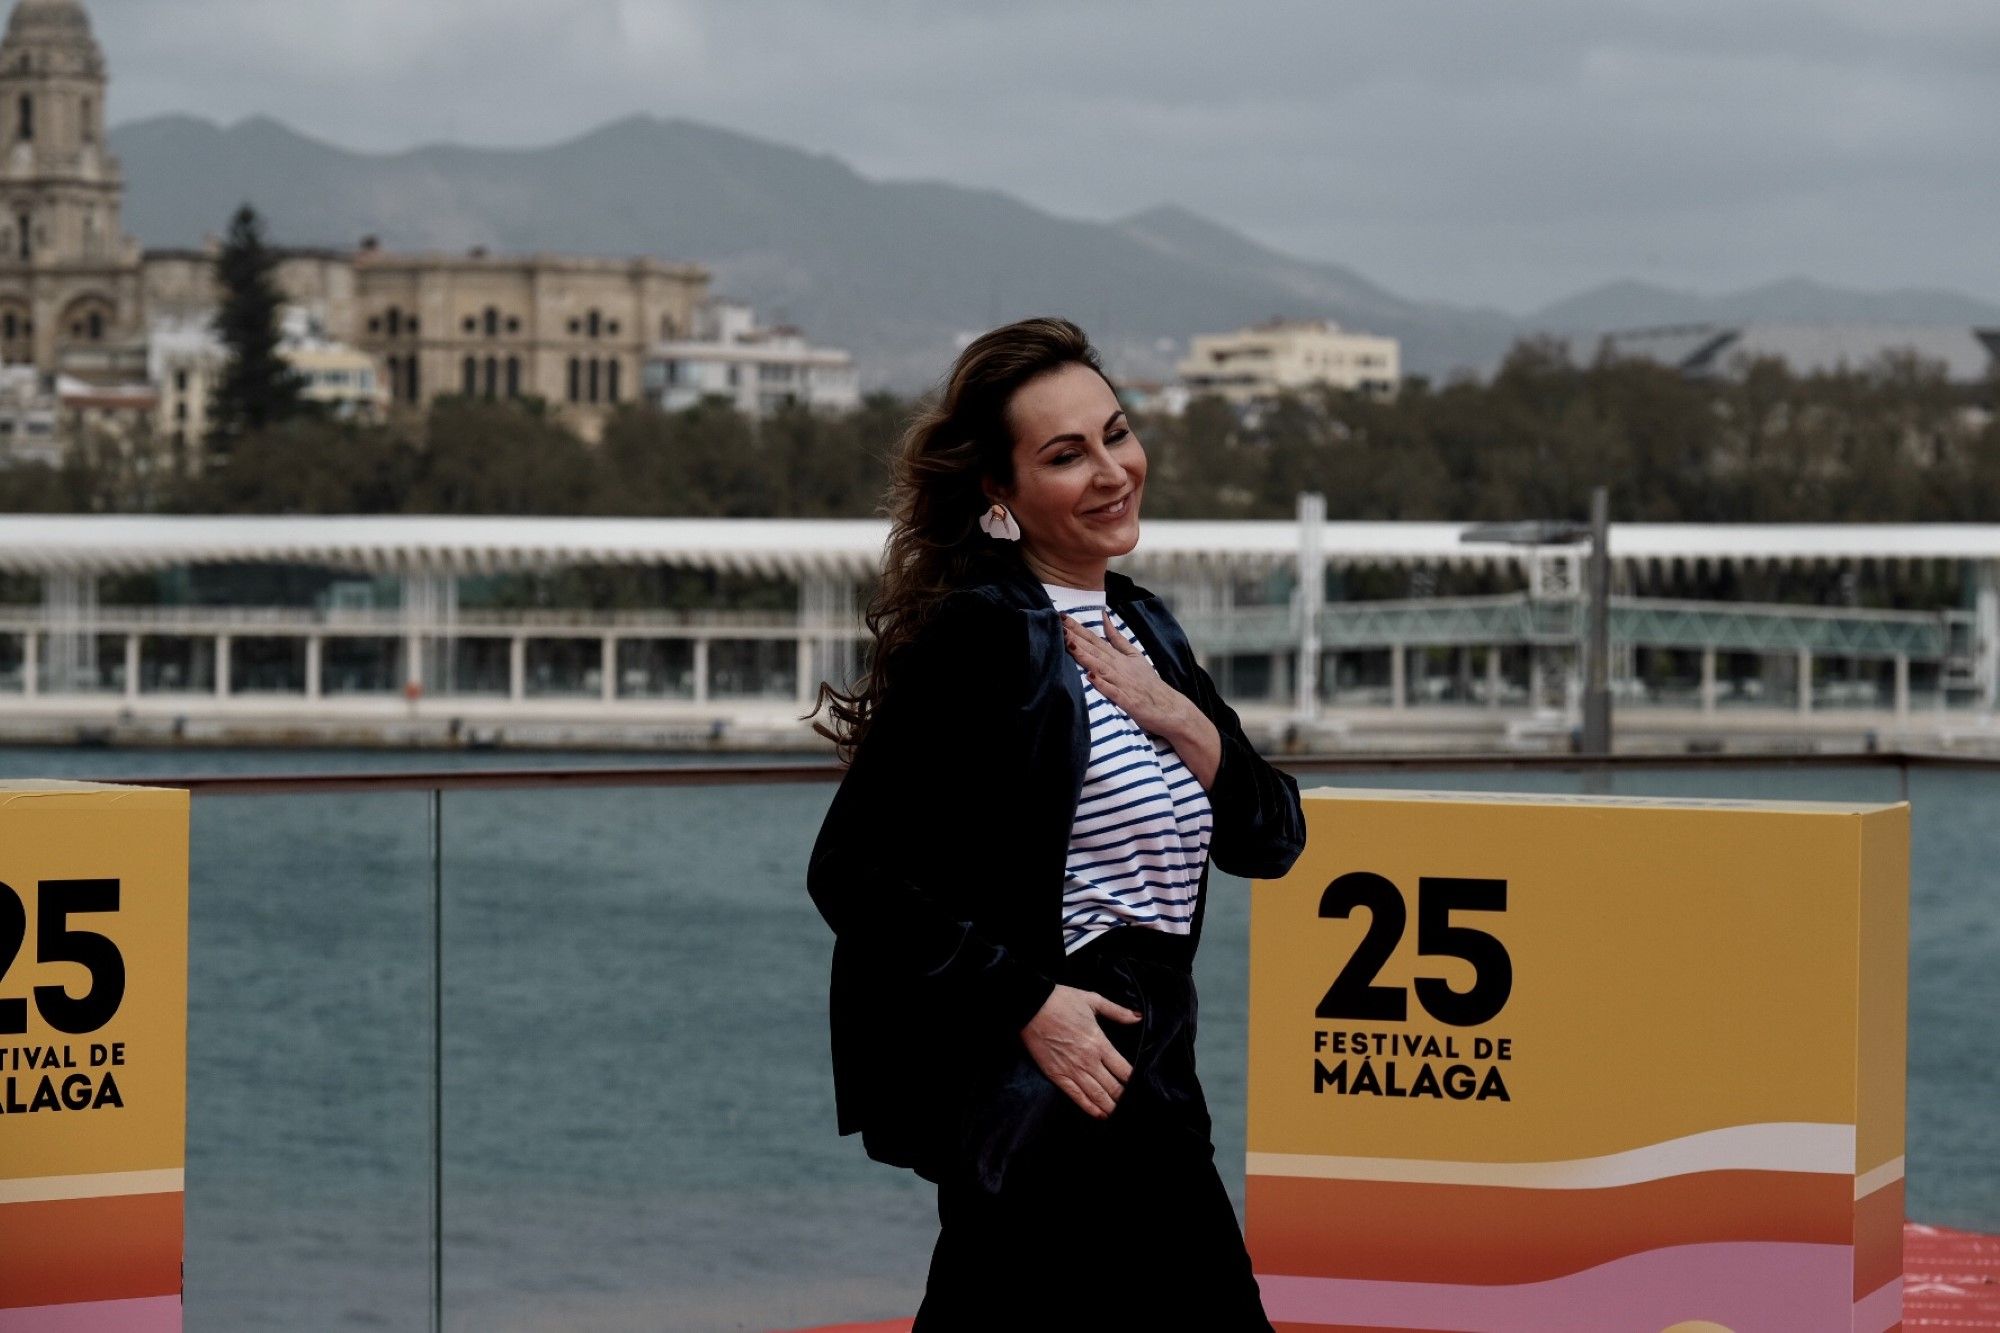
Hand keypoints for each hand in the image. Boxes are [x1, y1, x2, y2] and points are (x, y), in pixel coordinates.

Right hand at [1019, 984, 1141, 1119]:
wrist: (1030, 1007)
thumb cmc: (1061, 1001)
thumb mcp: (1093, 1000)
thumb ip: (1117, 1011)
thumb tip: (1138, 1017)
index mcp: (1099, 1043)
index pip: (1124, 1070)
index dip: (1133, 1081)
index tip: (1139, 1086)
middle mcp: (1088, 1061)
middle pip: (1113, 1087)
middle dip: (1123, 1098)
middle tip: (1131, 1105)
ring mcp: (1072, 1070)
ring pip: (1097, 1096)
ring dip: (1110, 1107)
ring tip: (1118, 1113)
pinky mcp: (1056, 1075)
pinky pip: (1076, 1097)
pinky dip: (1090, 1108)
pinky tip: (1099, 1114)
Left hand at [1062, 613, 1222, 785]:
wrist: (1169, 708)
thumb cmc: (1148, 683)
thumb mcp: (1134, 655)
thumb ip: (1117, 638)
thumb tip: (1105, 617)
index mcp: (1118, 657)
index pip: (1095, 640)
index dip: (1078, 629)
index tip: (1062, 617)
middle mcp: (1119, 667)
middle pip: (1094, 650)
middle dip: (1076, 637)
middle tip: (1059, 624)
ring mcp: (1123, 683)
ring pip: (1100, 667)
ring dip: (1084, 656)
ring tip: (1069, 644)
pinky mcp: (1127, 701)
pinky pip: (1112, 691)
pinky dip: (1102, 684)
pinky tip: (1090, 676)